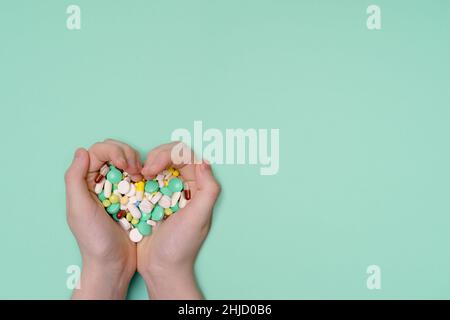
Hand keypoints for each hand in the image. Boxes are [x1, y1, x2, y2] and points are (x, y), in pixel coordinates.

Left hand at [65, 139, 142, 298]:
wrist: (114, 263)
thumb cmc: (94, 239)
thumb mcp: (79, 209)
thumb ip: (75, 179)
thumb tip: (82, 151)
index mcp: (85, 181)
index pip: (98, 151)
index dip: (114, 151)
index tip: (126, 165)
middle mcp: (100, 181)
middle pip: (114, 151)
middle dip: (127, 154)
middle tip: (136, 170)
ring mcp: (117, 188)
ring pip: (128, 161)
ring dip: (137, 163)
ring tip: (141, 176)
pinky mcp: (132, 196)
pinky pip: (139, 176)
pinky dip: (144, 174)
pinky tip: (146, 182)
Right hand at [138, 142, 220, 299]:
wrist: (161, 267)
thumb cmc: (181, 245)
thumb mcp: (199, 218)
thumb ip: (208, 189)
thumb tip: (204, 162)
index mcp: (199, 186)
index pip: (186, 156)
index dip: (168, 154)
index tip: (152, 168)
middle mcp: (185, 185)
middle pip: (171, 155)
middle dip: (156, 157)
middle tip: (143, 171)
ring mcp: (168, 190)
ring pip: (158, 163)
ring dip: (146, 165)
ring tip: (137, 177)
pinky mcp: (153, 197)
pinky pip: (146, 178)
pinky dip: (139, 176)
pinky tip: (134, 183)